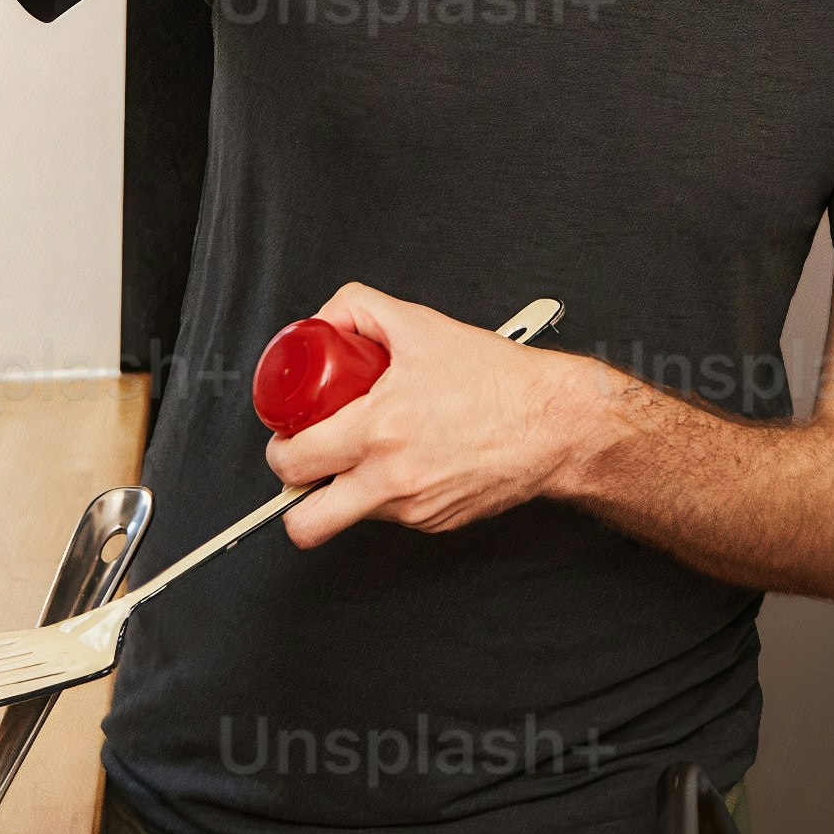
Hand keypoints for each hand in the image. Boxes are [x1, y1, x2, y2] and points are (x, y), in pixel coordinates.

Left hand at [267, 287, 591, 545]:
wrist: (553, 423)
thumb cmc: (497, 380)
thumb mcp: (421, 325)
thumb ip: (363, 309)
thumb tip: (327, 320)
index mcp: (378, 431)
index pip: (295, 462)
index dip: (280, 452)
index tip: (288, 439)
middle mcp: (391, 479)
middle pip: (304, 521)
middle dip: (294, 493)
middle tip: (307, 464)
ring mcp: (413, 509)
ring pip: (350, 519)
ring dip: (346, 493)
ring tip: (365, 456)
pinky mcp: (436, 524)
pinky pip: (394, 516)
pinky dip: (391, 493)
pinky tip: (412, 460)